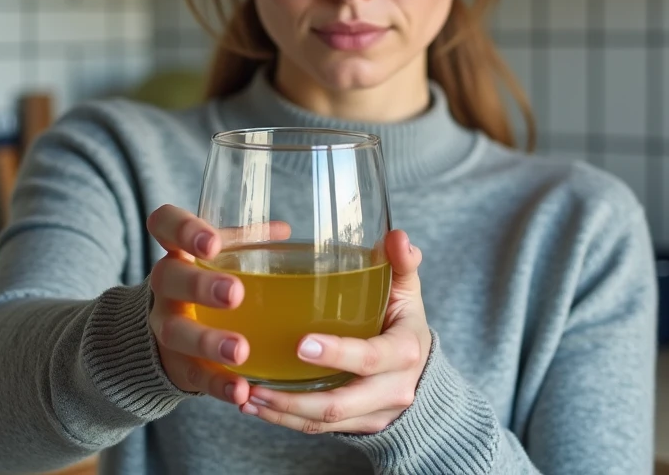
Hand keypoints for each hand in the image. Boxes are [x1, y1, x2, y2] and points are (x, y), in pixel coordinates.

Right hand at [144, 204, 286, 405]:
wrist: (168, 334)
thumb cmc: (205, 282)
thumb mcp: (221, 257)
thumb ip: (247, 243)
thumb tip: (283, 230)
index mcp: (178, 251)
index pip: (165, 225)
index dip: (183, 230)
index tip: (210, 244)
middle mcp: (165, 287)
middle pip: (169, 279)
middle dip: (200, 285)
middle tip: (234, 293)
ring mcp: (165, 326)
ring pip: (177, 332)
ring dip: (208, 341)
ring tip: (240, 350)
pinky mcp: (176, 364)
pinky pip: (193, 374)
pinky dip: (217, 384)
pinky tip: (241, 391)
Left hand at [239, 229, 431, 434]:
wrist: (422, 373)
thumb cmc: (403, 323)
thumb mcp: (406, 293)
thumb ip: (401, 264)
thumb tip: (397, 237)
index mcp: (403, 352)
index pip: (369, 357)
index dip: (337, 354)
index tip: (301, 345)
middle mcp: (392, 389)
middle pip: (340, 403)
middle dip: (295, 399)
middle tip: (256, 384)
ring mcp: (374, 413)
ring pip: (324, 422)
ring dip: (282, 413)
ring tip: (246, 397)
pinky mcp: (358, 427)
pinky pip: (318, 430)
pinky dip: (285, 421)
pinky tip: (255, 407)